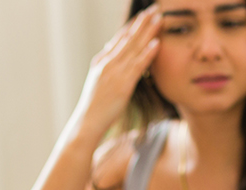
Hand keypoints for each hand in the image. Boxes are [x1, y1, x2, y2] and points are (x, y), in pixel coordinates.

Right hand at [70, 4, 163, 141]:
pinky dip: (148, 53)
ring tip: (159, 18)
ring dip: (148, 31)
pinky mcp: (122, 84)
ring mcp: (115, 72)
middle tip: (154, 9)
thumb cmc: (94, 107)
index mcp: (101, 62)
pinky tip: (157, 42)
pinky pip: (138, 65)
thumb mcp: (98, 82)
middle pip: (128, 38)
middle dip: (142, 22)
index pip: (119, 39)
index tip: (143, 15)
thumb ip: (105, 66)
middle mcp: (107, 63)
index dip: (132, 26)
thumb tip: (110, 49)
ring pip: (134, 47)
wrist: (87, 122)